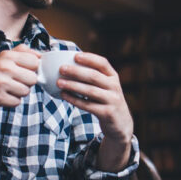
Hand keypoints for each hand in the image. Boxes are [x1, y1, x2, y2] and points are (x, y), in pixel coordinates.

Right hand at [0, 44, 40, 110]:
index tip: (24, 71)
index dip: (33, 69)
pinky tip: (2, 96)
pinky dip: (11, 101)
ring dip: (19, 93)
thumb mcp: (2, 57)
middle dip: (26, 83)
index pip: (35, 62)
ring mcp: (0, 83)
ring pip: (26, 91)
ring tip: (7, 89)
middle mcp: (3, 67)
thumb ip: (22, 52)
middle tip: (14, 82)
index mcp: (6, 55)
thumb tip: (41, 55)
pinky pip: (17, 102)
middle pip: (33, 78)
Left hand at [56, 52, 133, 168]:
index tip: (75, 56)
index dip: (89, 58)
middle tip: (61, 69)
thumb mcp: (106, 87)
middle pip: (94, 76)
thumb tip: (70, 65)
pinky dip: (74, 99)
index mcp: (114, 77)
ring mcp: (112, 100)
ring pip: (90, 91)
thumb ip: (94, 77)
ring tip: (59, 82)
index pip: (103, 63)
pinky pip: (87, 105)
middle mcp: (114, 87)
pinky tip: (64, 95)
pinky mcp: (107, 113)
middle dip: (76, 71)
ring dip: (73, 85)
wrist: (121, 123)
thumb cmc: (107, 101)